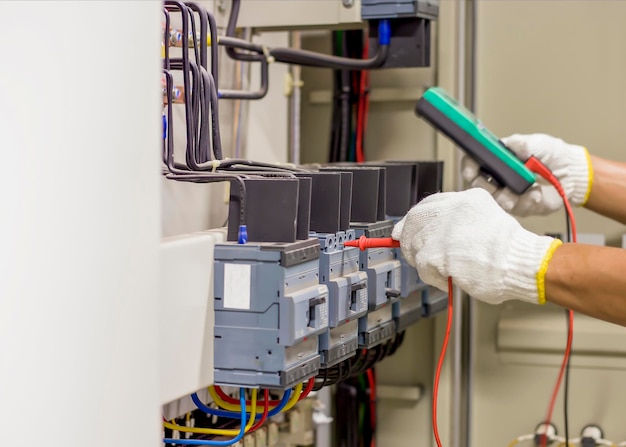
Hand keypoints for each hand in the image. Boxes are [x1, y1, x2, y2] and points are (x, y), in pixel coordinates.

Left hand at [392, 188, 561, 304]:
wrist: (521, 264)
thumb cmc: (509, 251)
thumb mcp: (484, 220)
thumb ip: (456, 223)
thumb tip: (425, 232)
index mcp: (466, 200)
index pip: (428, 205)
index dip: (412, 220)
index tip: (404, 230)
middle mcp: (452, 210)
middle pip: (414, 222)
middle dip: (410, 240)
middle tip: (418, 255)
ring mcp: (443, 230)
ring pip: (415, 246)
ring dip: (425, 261)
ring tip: (446, 268)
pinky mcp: (437, 252)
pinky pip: (422, 267)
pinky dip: (433, 276)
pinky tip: (450, 277)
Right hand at [461, 133, 592, 215]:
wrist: (572, 172)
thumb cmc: (552, 154)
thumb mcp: (538, 143)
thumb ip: (521, 143)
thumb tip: (507, 144)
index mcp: (498, 159)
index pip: (474, 163)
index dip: (468, 167)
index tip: (470, 170)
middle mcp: (499, 177)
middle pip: (478, 185)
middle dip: (486, 187)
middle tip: (496, 186)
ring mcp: (508, 193)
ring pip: (495, 200)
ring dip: (507, 198)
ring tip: (522, 192)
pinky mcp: (520, 206)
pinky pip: (516, 209)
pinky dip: (527, 201)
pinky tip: (536, 194)